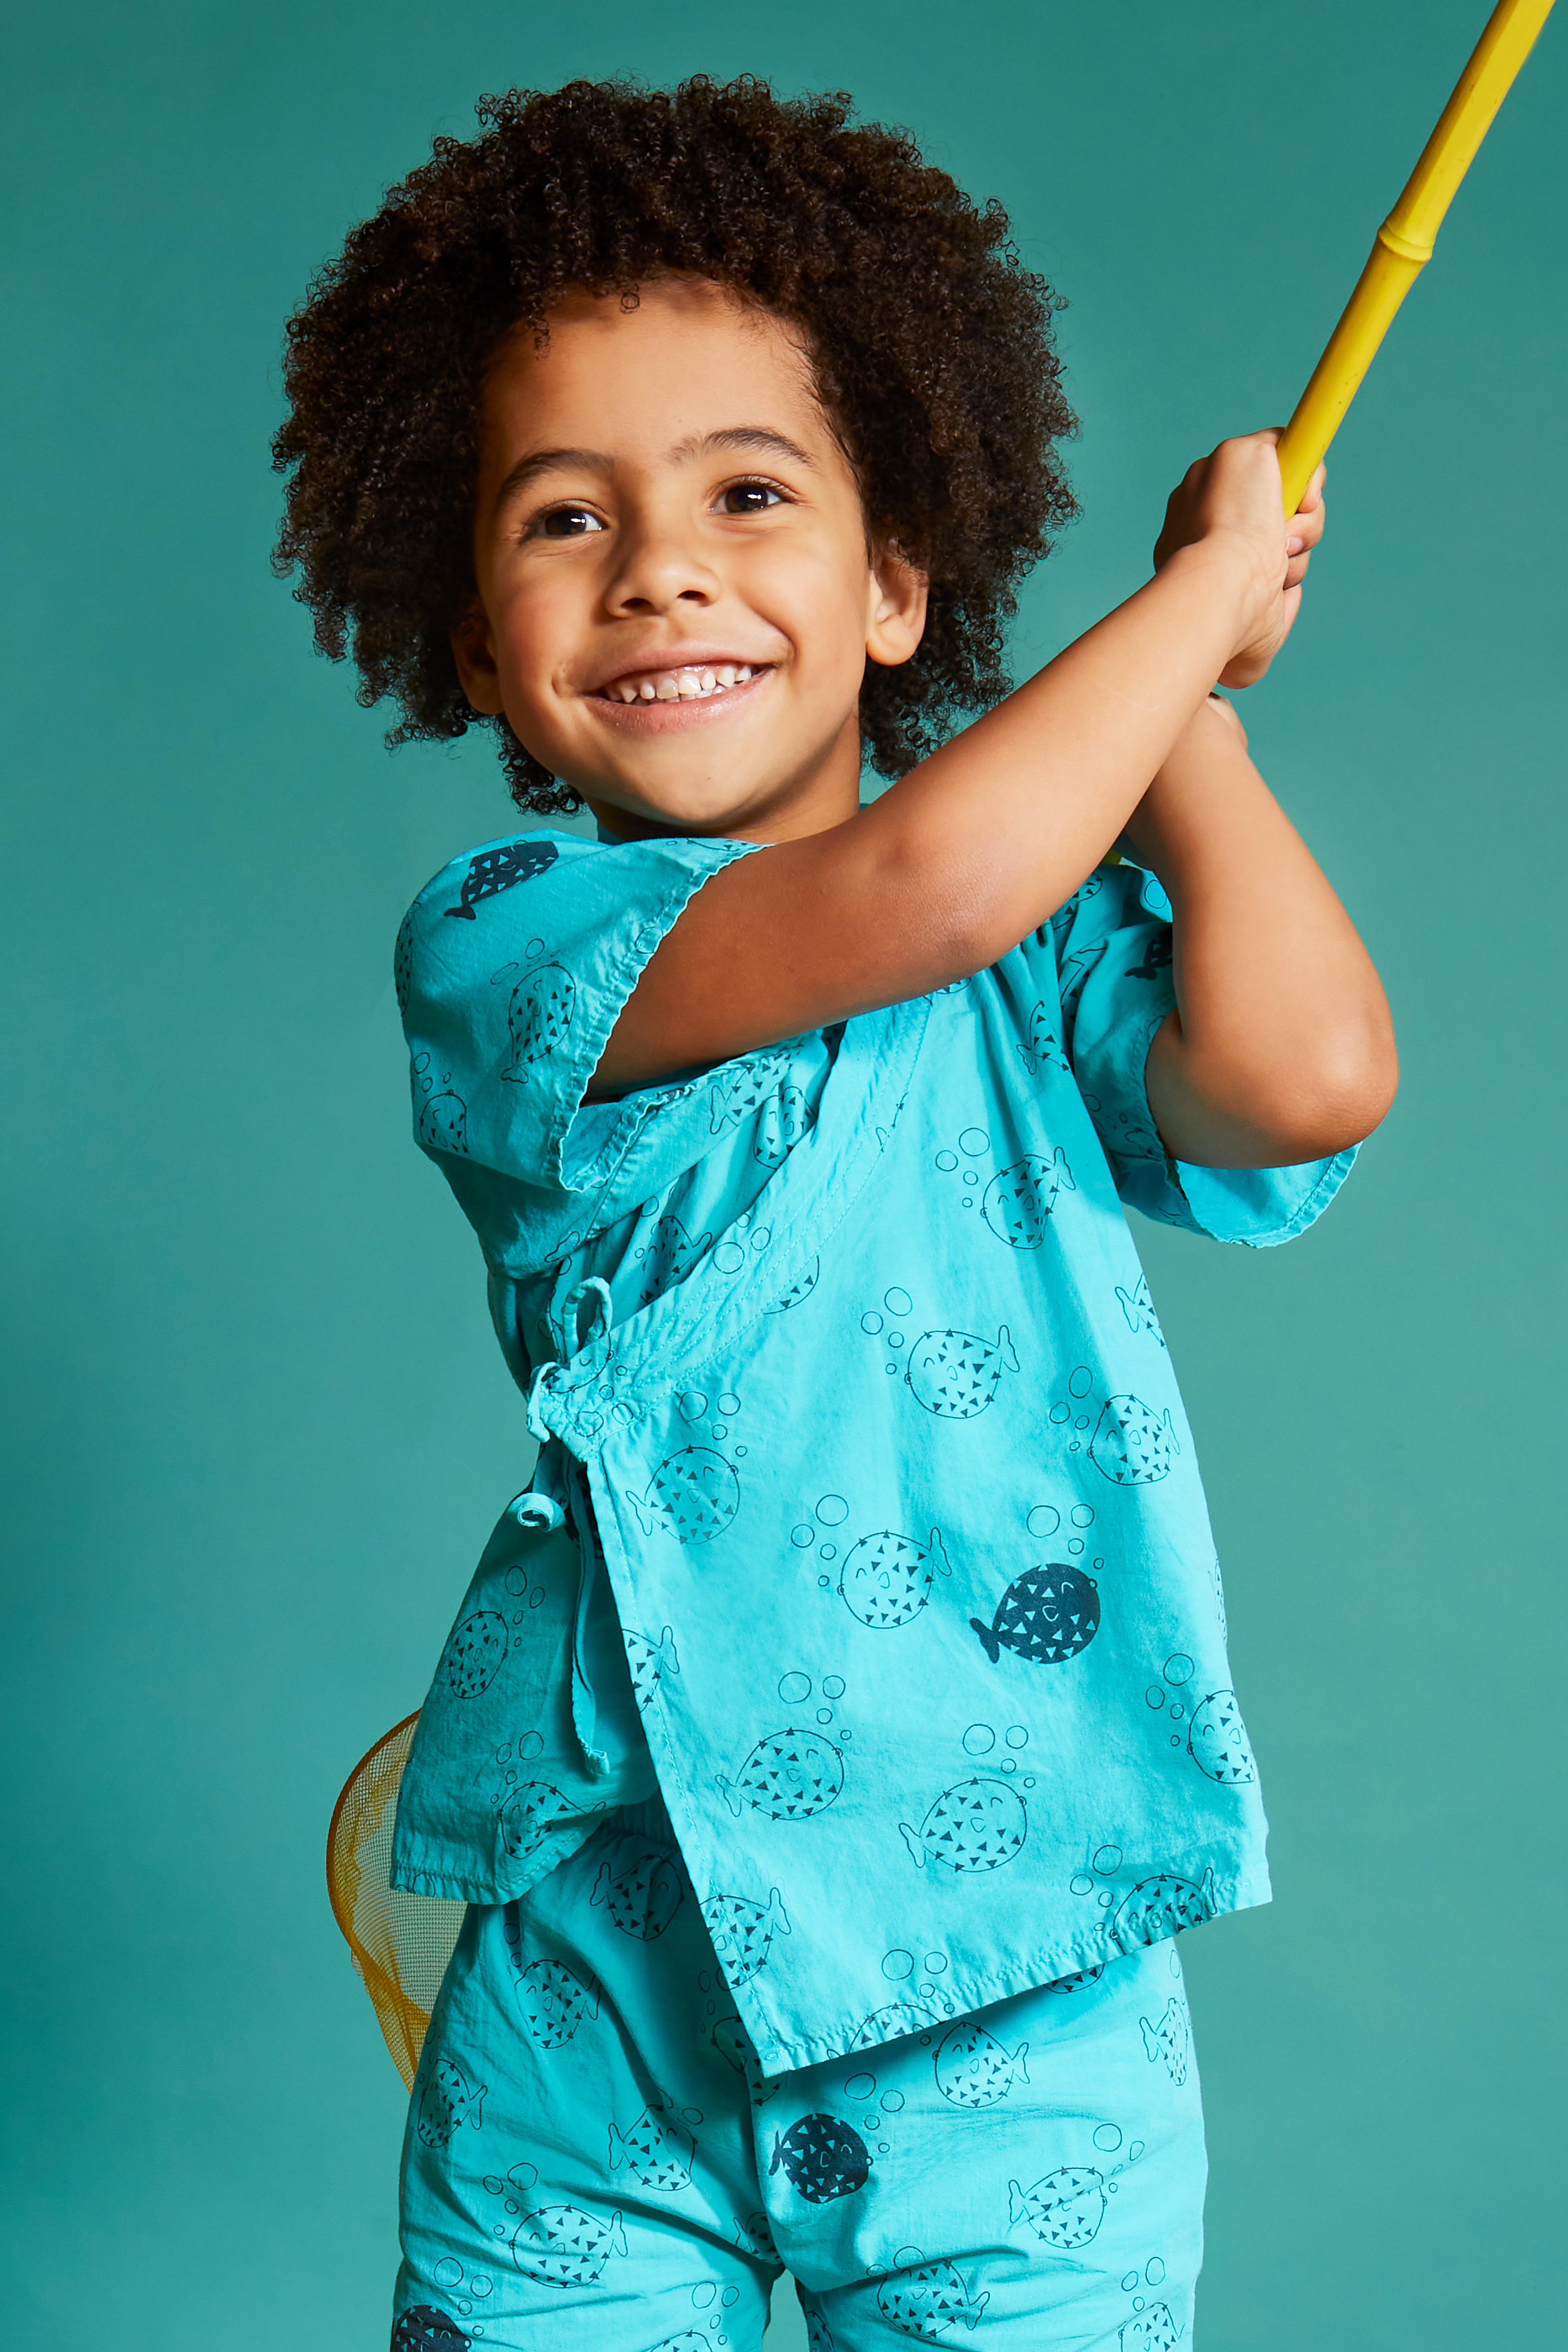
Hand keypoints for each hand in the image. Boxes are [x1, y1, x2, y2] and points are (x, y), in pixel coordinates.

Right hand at [1153, 434, 1325, 688]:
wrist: (1215, 592)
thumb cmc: (1228, 626)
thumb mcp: (1253, 642)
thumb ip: (1267, 622)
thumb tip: (1285, 603)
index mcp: (1194, 544)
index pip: (1247, 535)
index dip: (1272, 554)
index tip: (1275, 575)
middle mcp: (1202, 504)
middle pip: (1271, 510)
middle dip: (1291, 544)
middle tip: (1282, 566)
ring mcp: (1217, 474)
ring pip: (1289, 486)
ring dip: (1304, 526)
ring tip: (1284, 551)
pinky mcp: (1241, 451)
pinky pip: (1299, 452)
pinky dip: (1310, 487)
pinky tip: (1294, 518)